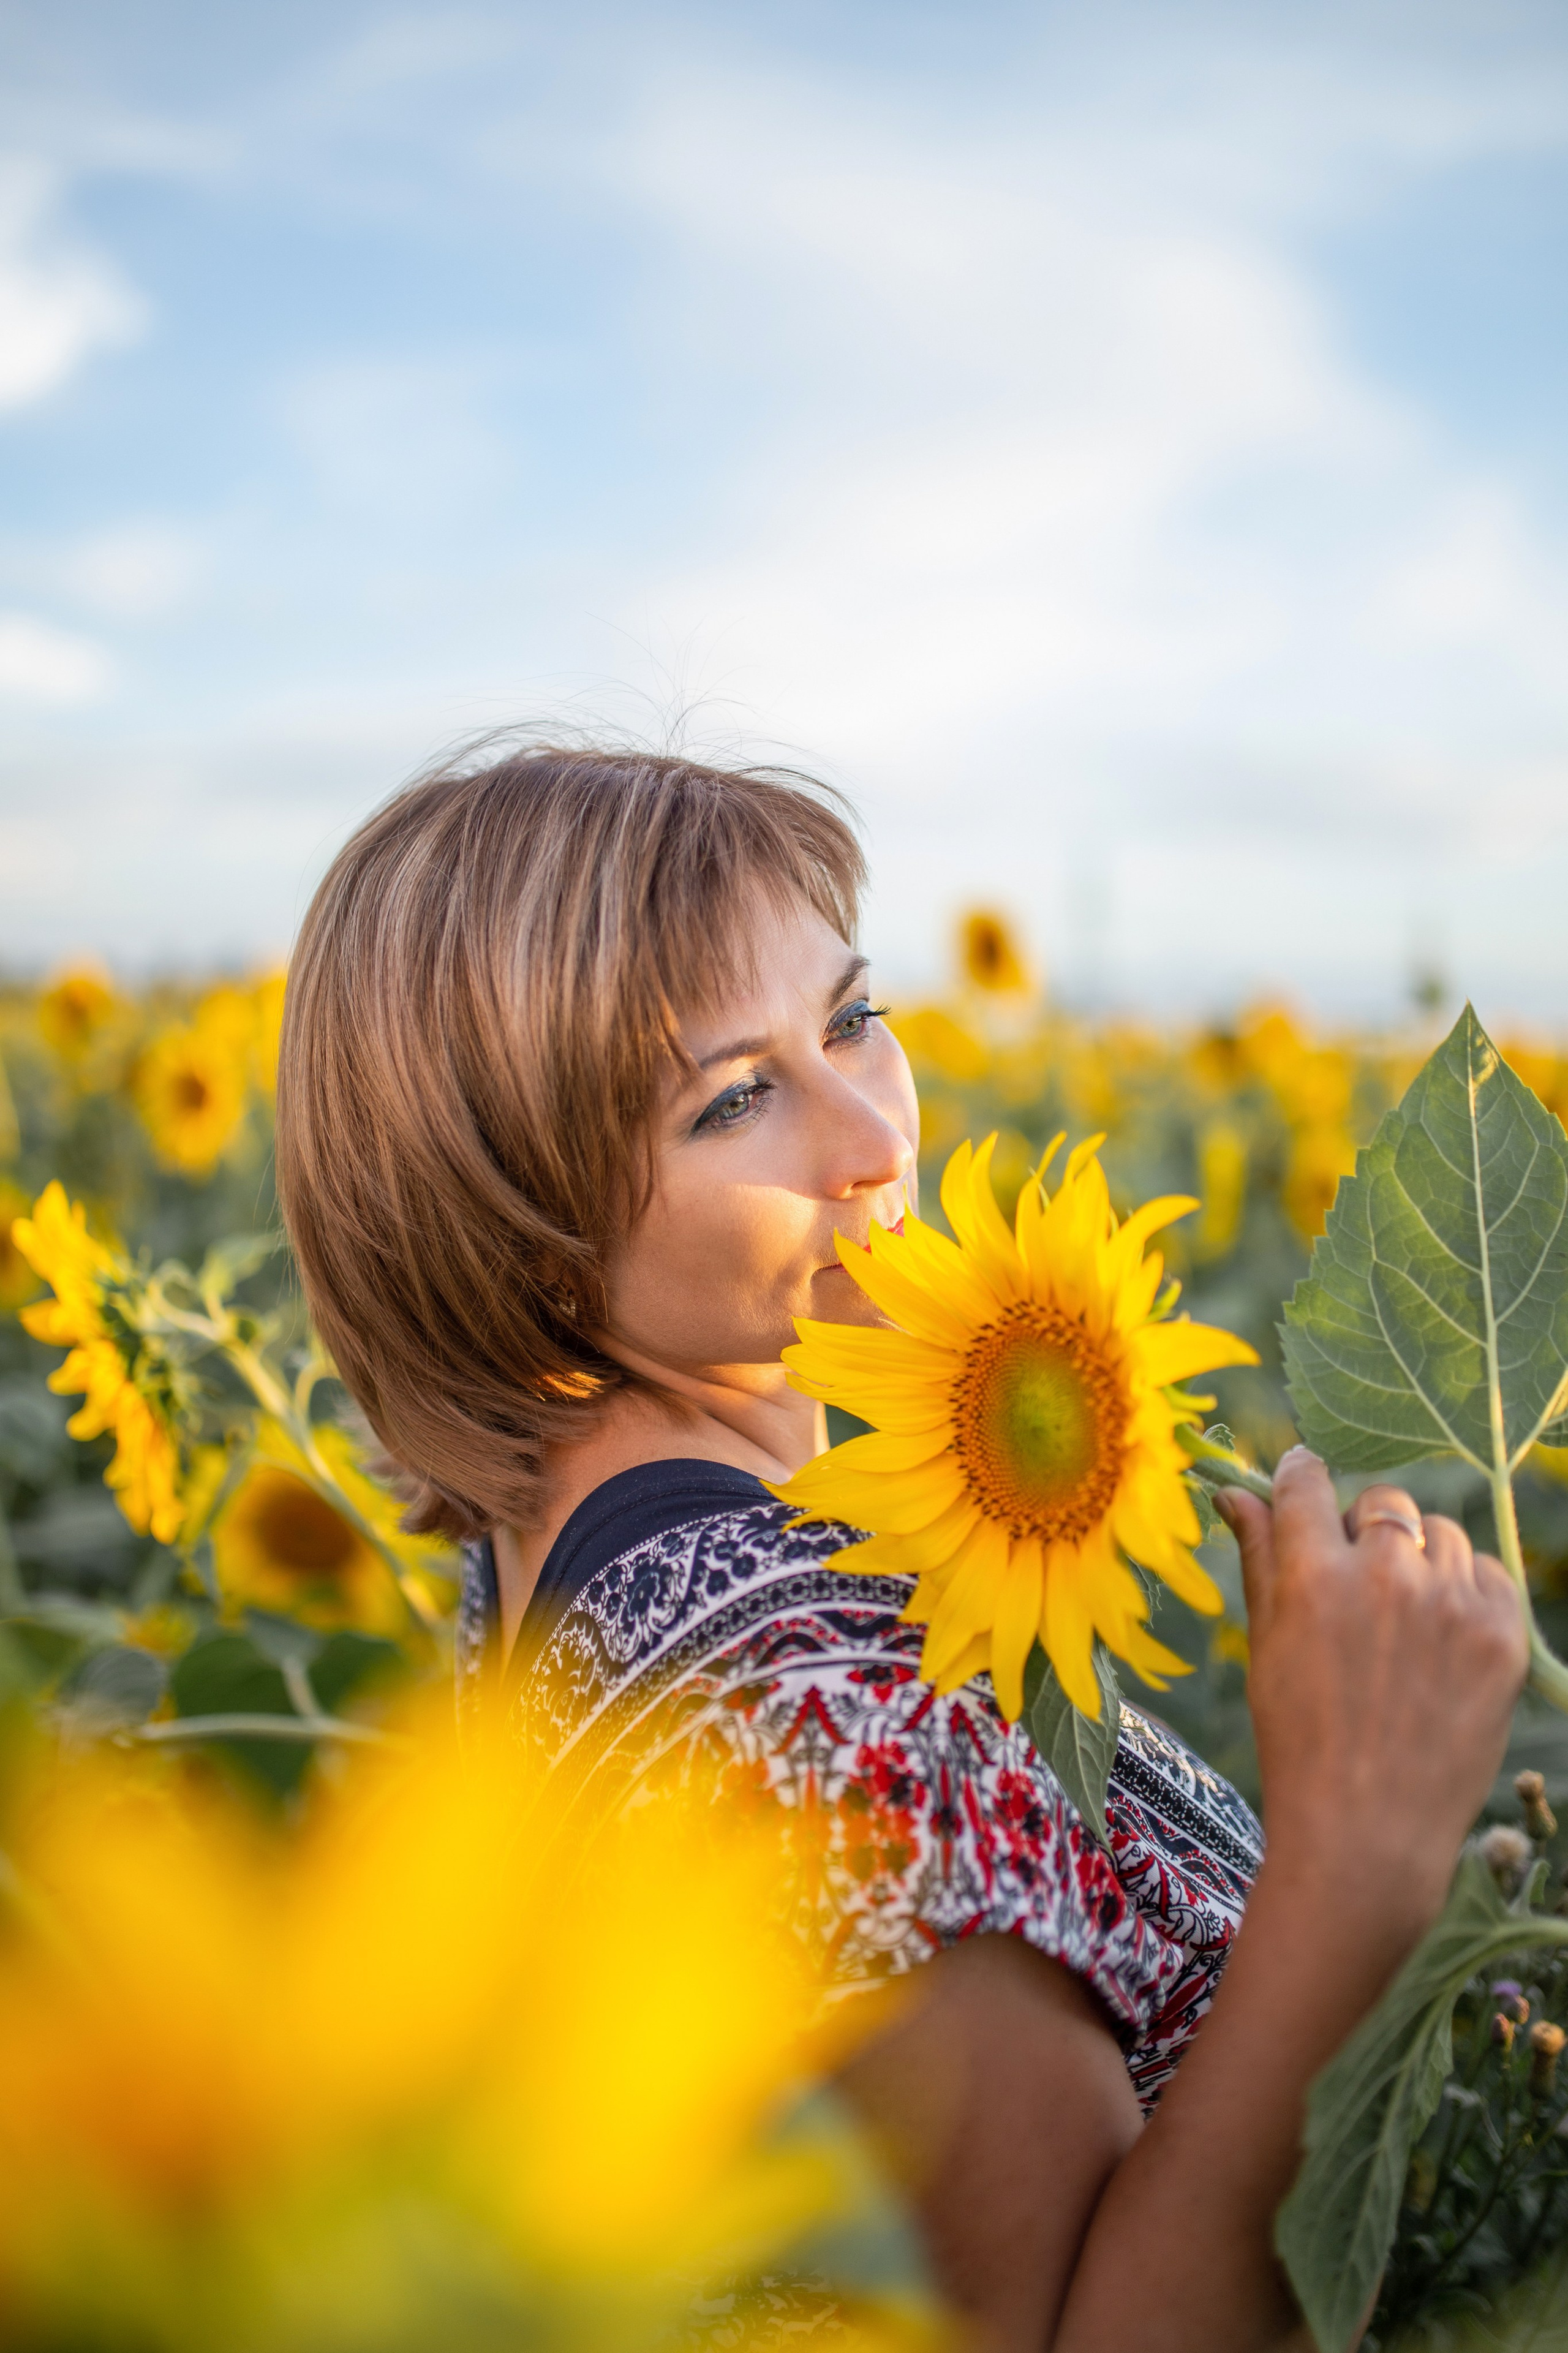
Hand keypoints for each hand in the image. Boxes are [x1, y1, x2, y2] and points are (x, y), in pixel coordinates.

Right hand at [1219, 1448, 1526, 1933]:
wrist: (1370, 1833)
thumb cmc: (1300, 1741)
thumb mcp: (1266, 1644)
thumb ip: (1258, 1557)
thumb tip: (1233, 1489)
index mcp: (1314, 1574)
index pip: (1307, 1482)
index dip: (1300, 1476)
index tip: (1301, 1478)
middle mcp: (1386, 1574)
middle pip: (1382, 1502)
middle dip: (1365, 1528)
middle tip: (1357, 1581)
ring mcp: (1451, 1603)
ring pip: (1441, 1533)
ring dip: (1420, 1558)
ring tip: (1404, 1618)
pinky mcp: (1502, 1634)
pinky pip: (1488, 1572)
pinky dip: (1467, 1591)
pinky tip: (1442, 1637)